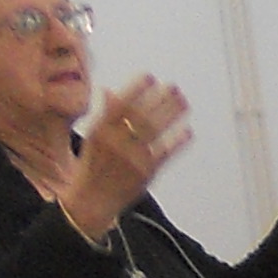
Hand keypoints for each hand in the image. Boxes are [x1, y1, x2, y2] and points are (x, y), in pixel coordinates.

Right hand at [65, 78, 191, 233]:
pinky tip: (187, 131)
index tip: (150, 77)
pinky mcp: (145, 174)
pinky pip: (164, 154)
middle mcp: (115, 142)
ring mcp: (131, 158)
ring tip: (184, 102)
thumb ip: (104, 115)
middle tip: (175, 87)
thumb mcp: (92, 138)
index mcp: (99, 130)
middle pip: (141, 115)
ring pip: (155, 131)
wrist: (91, 200)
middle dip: (160, 100)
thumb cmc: (93, 166)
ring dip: (171, 114)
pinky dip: (176, 142)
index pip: (120, 104)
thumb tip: (108, 91)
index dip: (136, 89)